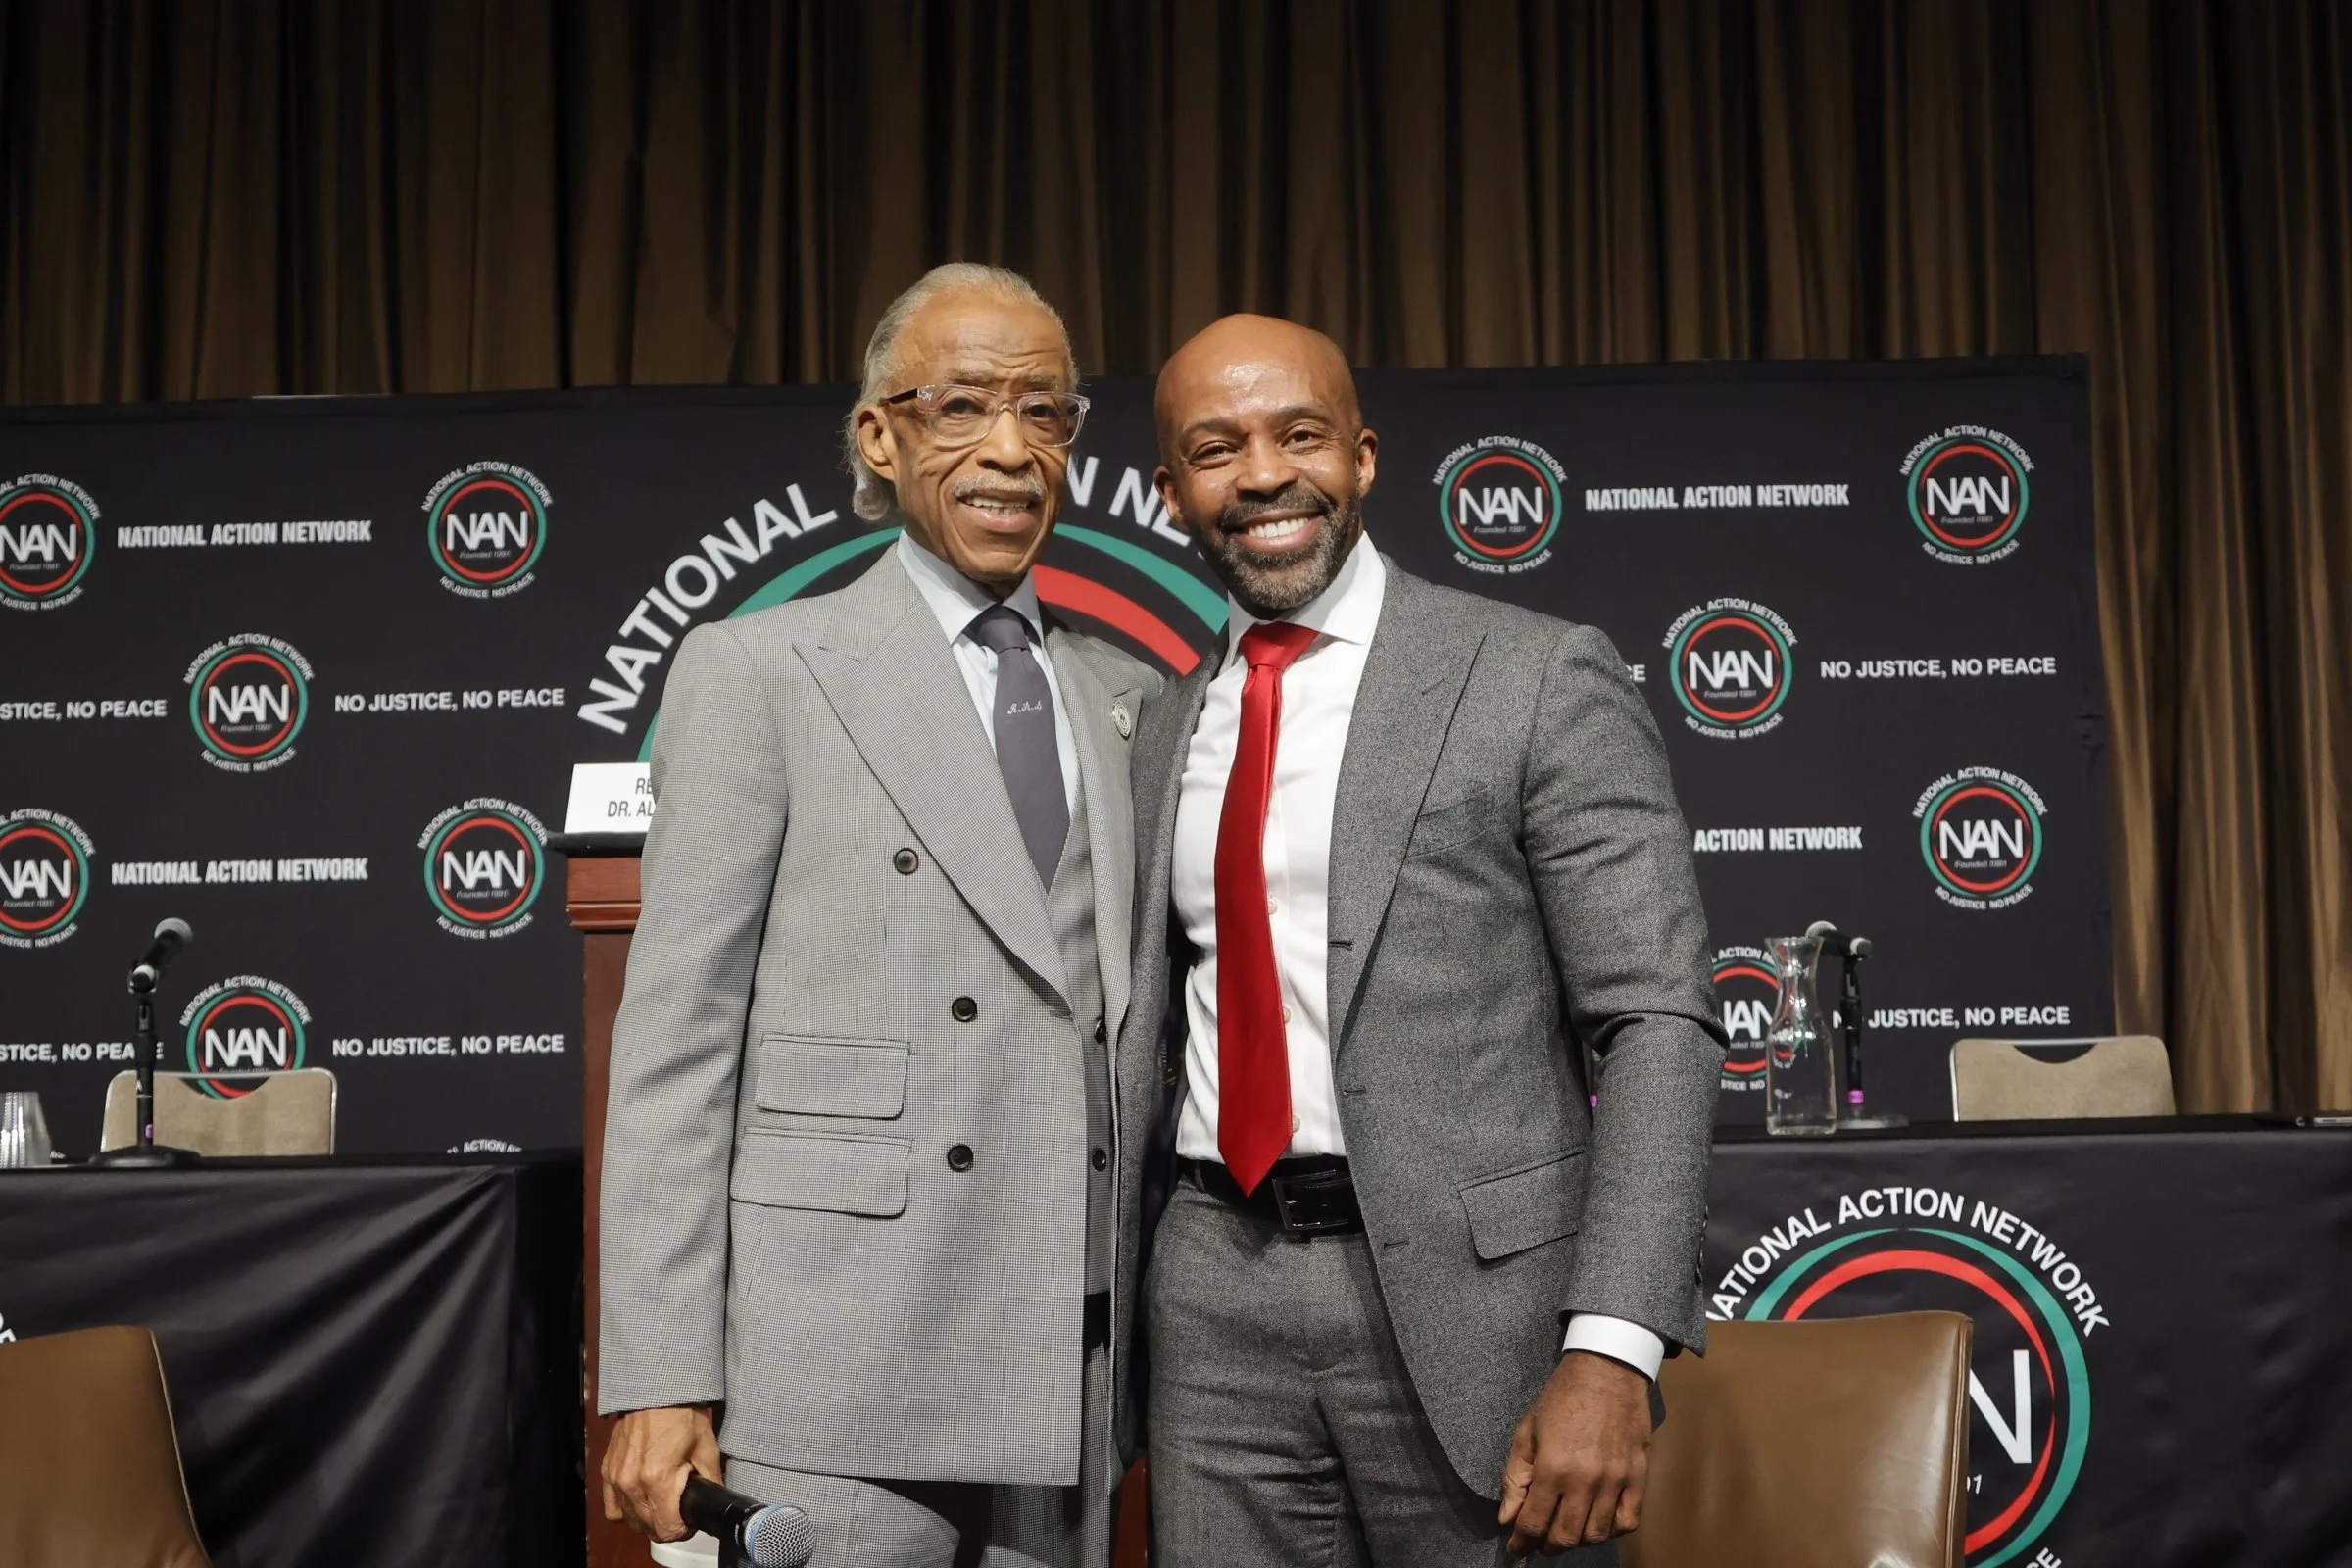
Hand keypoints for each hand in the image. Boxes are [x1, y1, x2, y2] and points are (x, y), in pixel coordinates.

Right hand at [602, 1404, 721, 1541]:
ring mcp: (617, 1478)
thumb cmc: (681, 1415)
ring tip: (664, 1504)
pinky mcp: (608, 1472)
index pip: (667, 1529)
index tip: (690, 1519)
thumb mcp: (707, 1448)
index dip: (683, 1530)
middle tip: (681, 1510)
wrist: (656, 1392)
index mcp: (658, 1479)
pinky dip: (626, 1511)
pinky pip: (612, 1508)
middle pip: (649, 1529)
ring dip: (648, 1520)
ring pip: (631, 1521)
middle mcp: (632, 1483)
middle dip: (668, 1525)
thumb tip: (715, 1502)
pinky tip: (641, 1501)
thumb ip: (712, 1482)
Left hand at [1498, 1351, 1651, 1557]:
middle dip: (1546, 1546)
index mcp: (1553, 1468)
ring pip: (1596, 1535)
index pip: (1534, 1523)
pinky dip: (1611, 1530)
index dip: (1521, 1543)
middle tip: (1538, 1542)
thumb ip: (1515, 1478)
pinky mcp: (1638, 1477)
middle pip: (1565, 1537)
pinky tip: (1597, 1522)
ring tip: (1565, 1531)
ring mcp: (1615, 1481)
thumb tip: (1507, 1518)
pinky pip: (1628, 1521)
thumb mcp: (1526, 1432)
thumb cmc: (1562, 1398)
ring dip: (1577, 1540)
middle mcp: (1586, 1480)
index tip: (1515, 1549)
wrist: (1607, 1369)